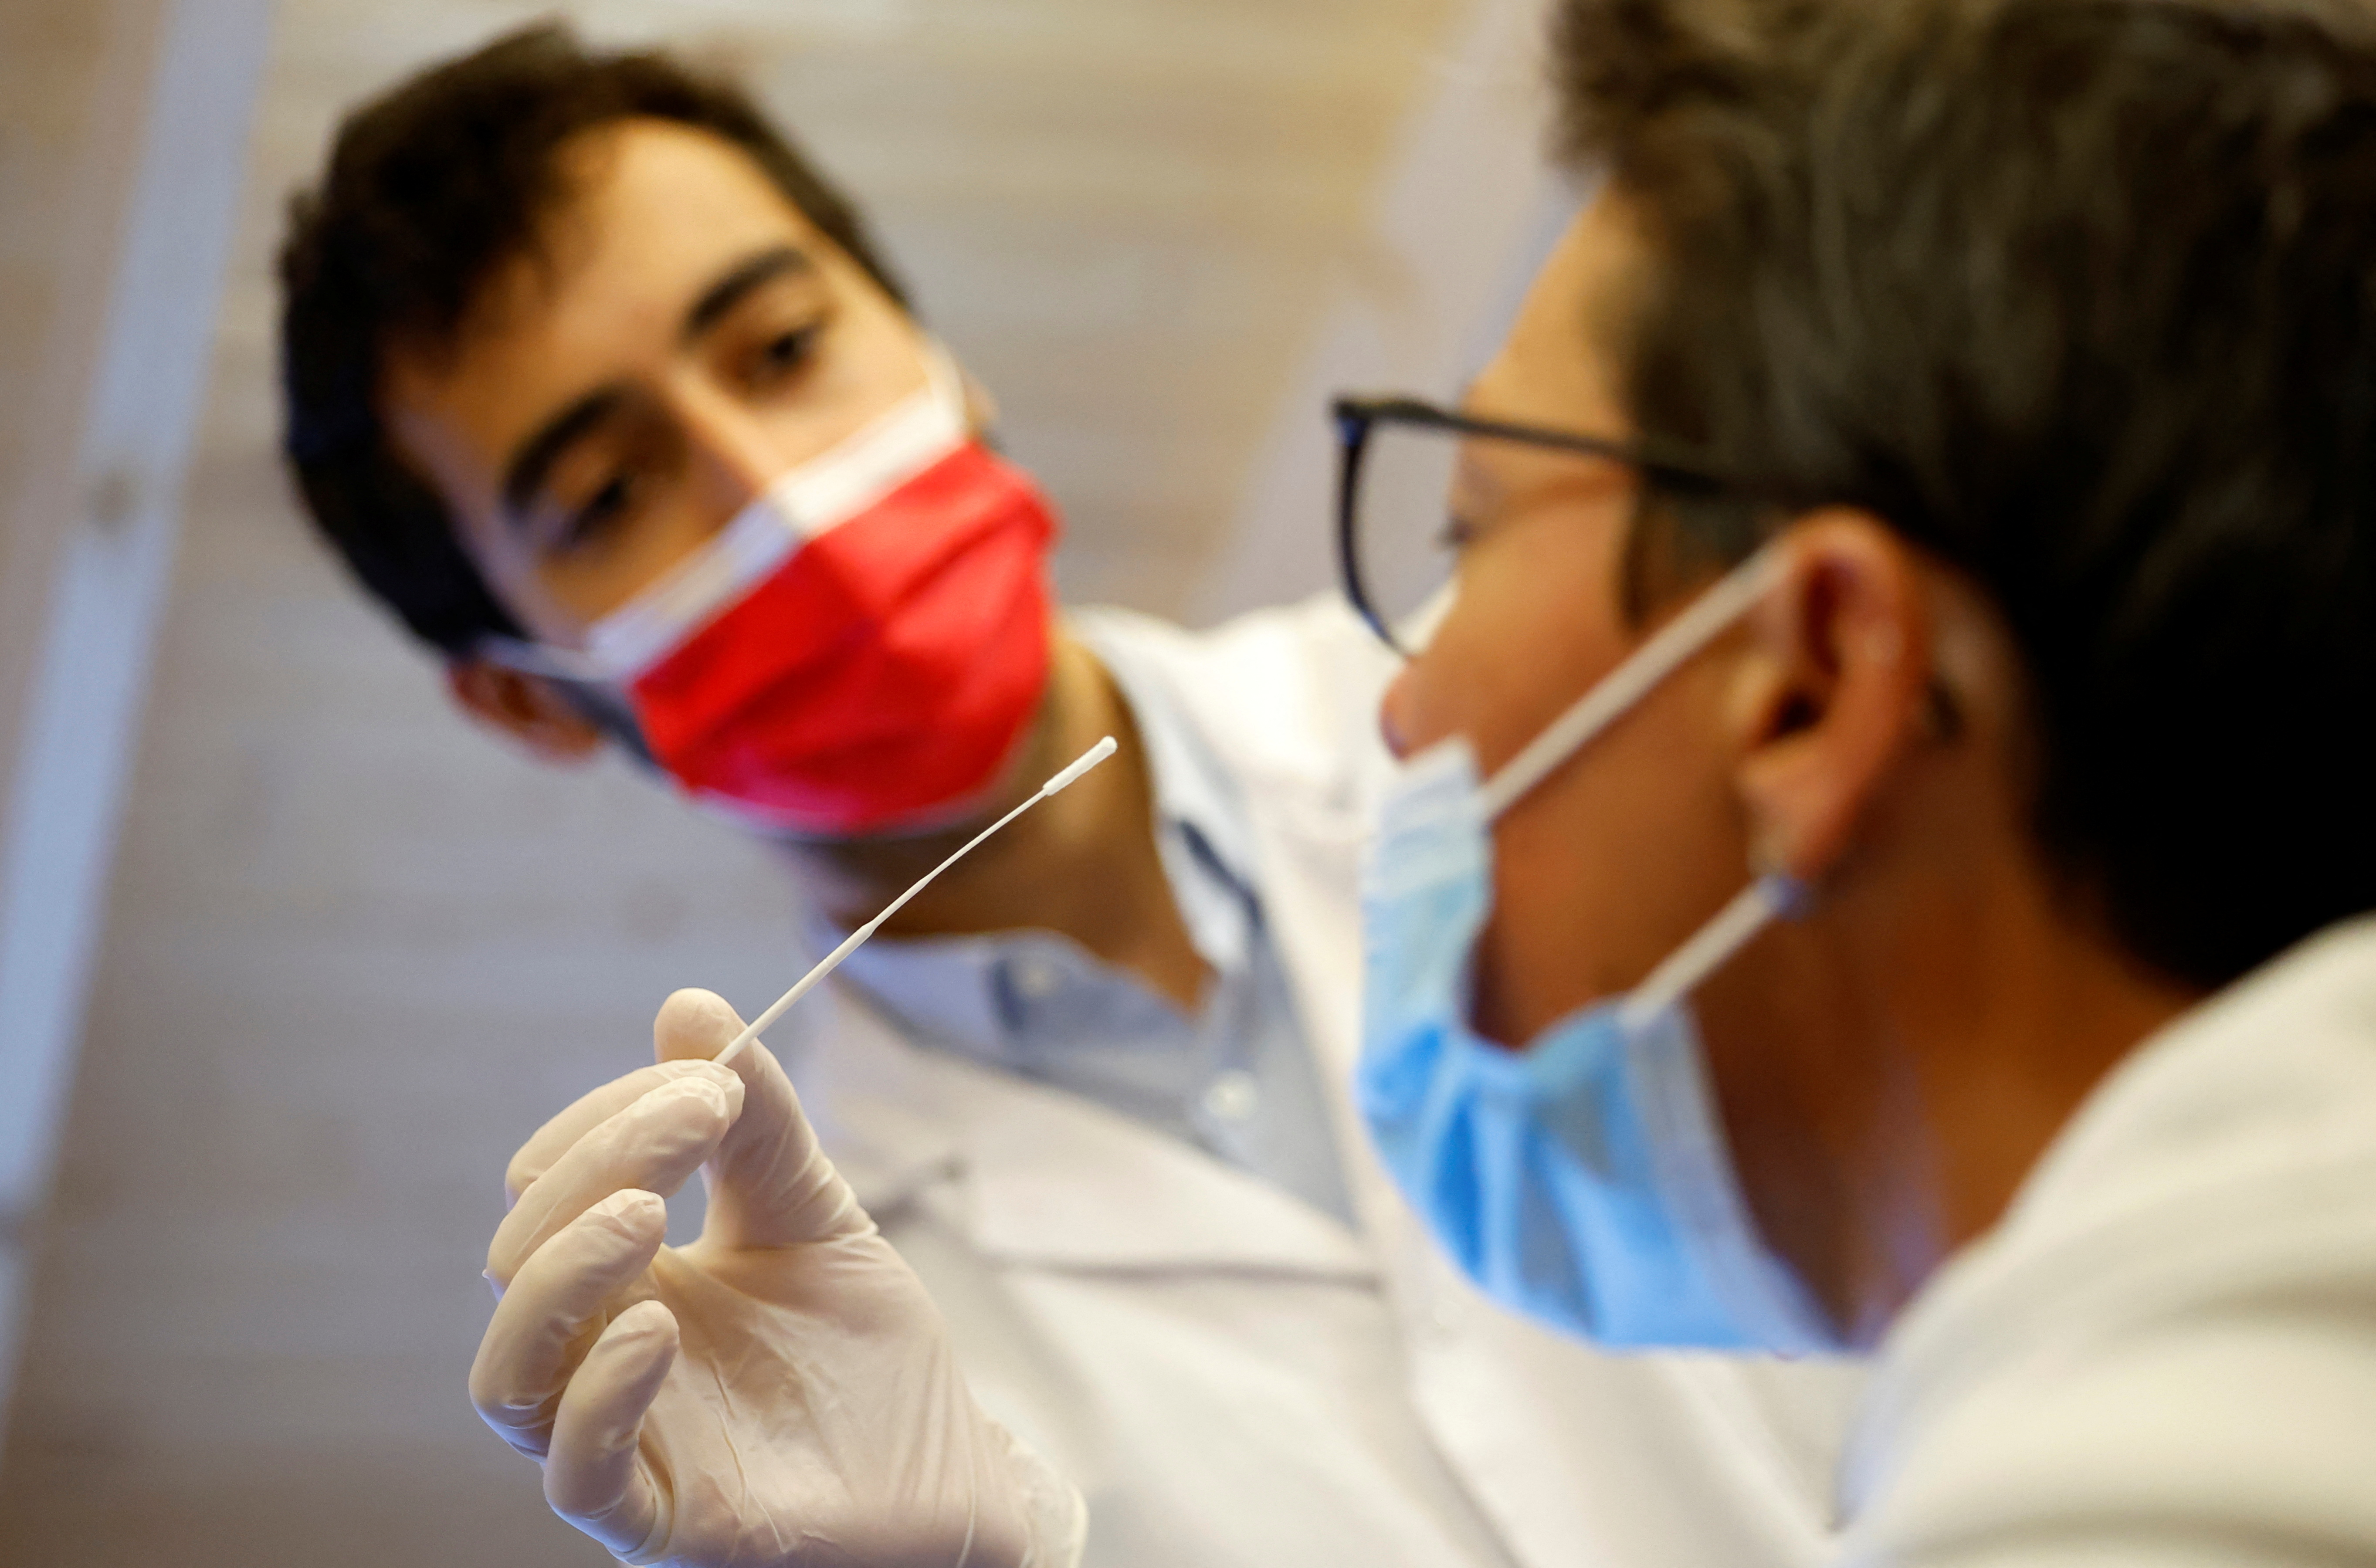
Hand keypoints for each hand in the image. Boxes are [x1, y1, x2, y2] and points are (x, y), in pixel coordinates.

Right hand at [470, 988, 1085, 1566]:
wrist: (949, 1469)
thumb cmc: (864, 1351)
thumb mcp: (815, 1211)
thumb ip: (756, 1121)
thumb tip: (686, 1006)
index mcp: (621, 1279)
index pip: (549, 1187)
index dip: (610, 1120)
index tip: (709, 1077)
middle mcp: (598, 1356)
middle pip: (516, 1259)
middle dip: (592, 1168)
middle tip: (697, 1114)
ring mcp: (625, 1442)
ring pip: (510, 1371)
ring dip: (560, 1274)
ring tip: (643, 1209)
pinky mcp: (663, 1521)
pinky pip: (579, 1472)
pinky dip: (600, 1393)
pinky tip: (658, 1326)